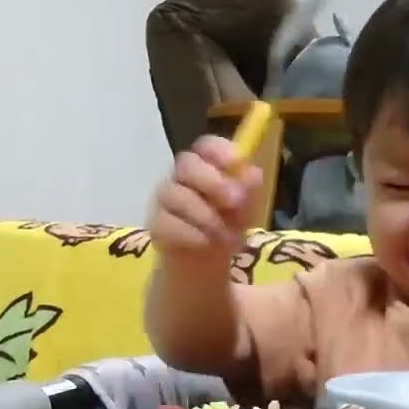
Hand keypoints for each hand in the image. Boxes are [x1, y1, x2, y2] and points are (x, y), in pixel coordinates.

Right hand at [148, 135, 263, 261]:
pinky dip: (189, 233)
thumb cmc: (227, 225)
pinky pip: (165, 222)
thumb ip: (249, 191)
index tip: (236, 162)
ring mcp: (165, 200)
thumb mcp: (246, 210)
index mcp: (206, 166)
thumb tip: (252, 172)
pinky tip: (205, 242)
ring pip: (174, 194)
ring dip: (205, 214)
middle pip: (186, 164)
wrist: (207, 263)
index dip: (219, 150)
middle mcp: (181, 177)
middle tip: (234, 201)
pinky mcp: (156, 225)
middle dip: (212, 181)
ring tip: (224, 234)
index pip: (206, 146)